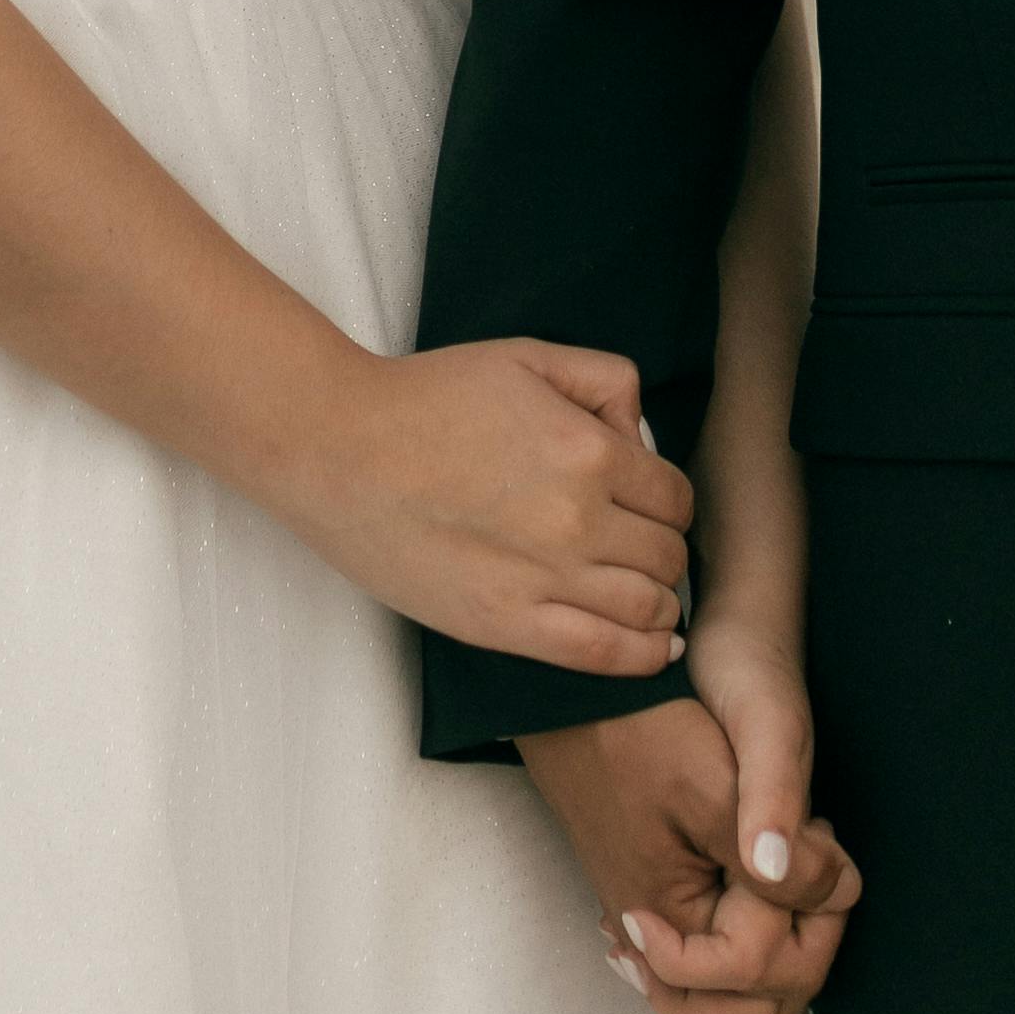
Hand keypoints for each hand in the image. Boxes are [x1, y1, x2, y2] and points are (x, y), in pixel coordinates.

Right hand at [305, 341, 693, 678]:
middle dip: (664, 549)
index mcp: (589, 452)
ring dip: (658, 602)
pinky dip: (642, 655)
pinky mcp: (504, 624)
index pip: (675, 497)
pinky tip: (654, 647)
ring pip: (647, 608)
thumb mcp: (527, 357)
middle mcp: (579, 520)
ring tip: (644, 595)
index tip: (649, 507)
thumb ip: (604, 380)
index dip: (668, 502)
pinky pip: (601, 654)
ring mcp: (543, 579)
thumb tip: (642, 434)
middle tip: (639, 546)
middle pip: (668, 555)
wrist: (340, 449)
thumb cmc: (428, 398)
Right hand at [523, 674, 860, 1013]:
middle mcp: (651, 935)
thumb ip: (778, 855)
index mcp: (666, 918)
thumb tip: (840, 896)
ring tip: (794, 864)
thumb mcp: (719, 785)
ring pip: (733, 976)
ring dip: (781, 931)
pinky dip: (752, 921)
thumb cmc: (640, 731)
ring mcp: (647, 916)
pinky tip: (766, 876)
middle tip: (818, 865)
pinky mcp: (652, 891)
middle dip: (803, 940)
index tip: (816, 848)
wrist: (579, 693)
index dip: (809, 921)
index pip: (759, 974)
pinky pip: (710, 944)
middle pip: (747, 994)